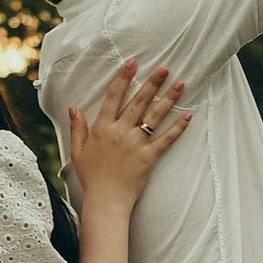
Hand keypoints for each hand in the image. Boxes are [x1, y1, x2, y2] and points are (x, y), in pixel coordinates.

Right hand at [69, 61, 189, 200]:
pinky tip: (188, 116)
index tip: (132, 63)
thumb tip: (74, 107)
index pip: (114, 96)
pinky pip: (166, 139)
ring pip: (155, 116)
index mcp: (103, 128)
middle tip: (164, 68)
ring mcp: (136, 144)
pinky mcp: (149, 157)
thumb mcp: (78, 150)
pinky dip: (178, 128)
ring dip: (169, 99)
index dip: (123, 78)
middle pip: (139, 102)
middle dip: (152, 82)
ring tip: (180, 84)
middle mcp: (121, 132)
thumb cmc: (91, 177)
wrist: (106, 199)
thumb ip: (78, 127)